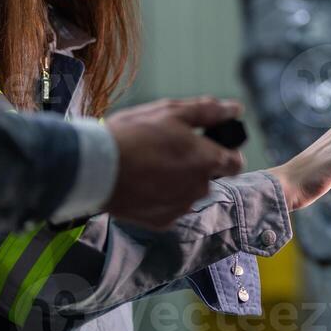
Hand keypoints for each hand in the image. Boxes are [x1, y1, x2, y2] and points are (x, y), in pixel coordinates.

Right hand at [103, 97, 245, 229]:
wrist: (96, 168)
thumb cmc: (134, 135)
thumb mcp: (171, 111)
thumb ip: (208, 111)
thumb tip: (235, 109)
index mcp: (207, 161)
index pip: (235, 163)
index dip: (226, 152)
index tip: (210, 144)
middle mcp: (200, 188)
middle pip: (208, 176)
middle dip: (195, 164)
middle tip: (167, 148)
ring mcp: (181, 207)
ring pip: (188, 192)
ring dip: (177, 180)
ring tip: (150, 165)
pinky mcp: (161, 221)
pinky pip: (170, 207)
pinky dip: (161, 197)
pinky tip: (143, 183)